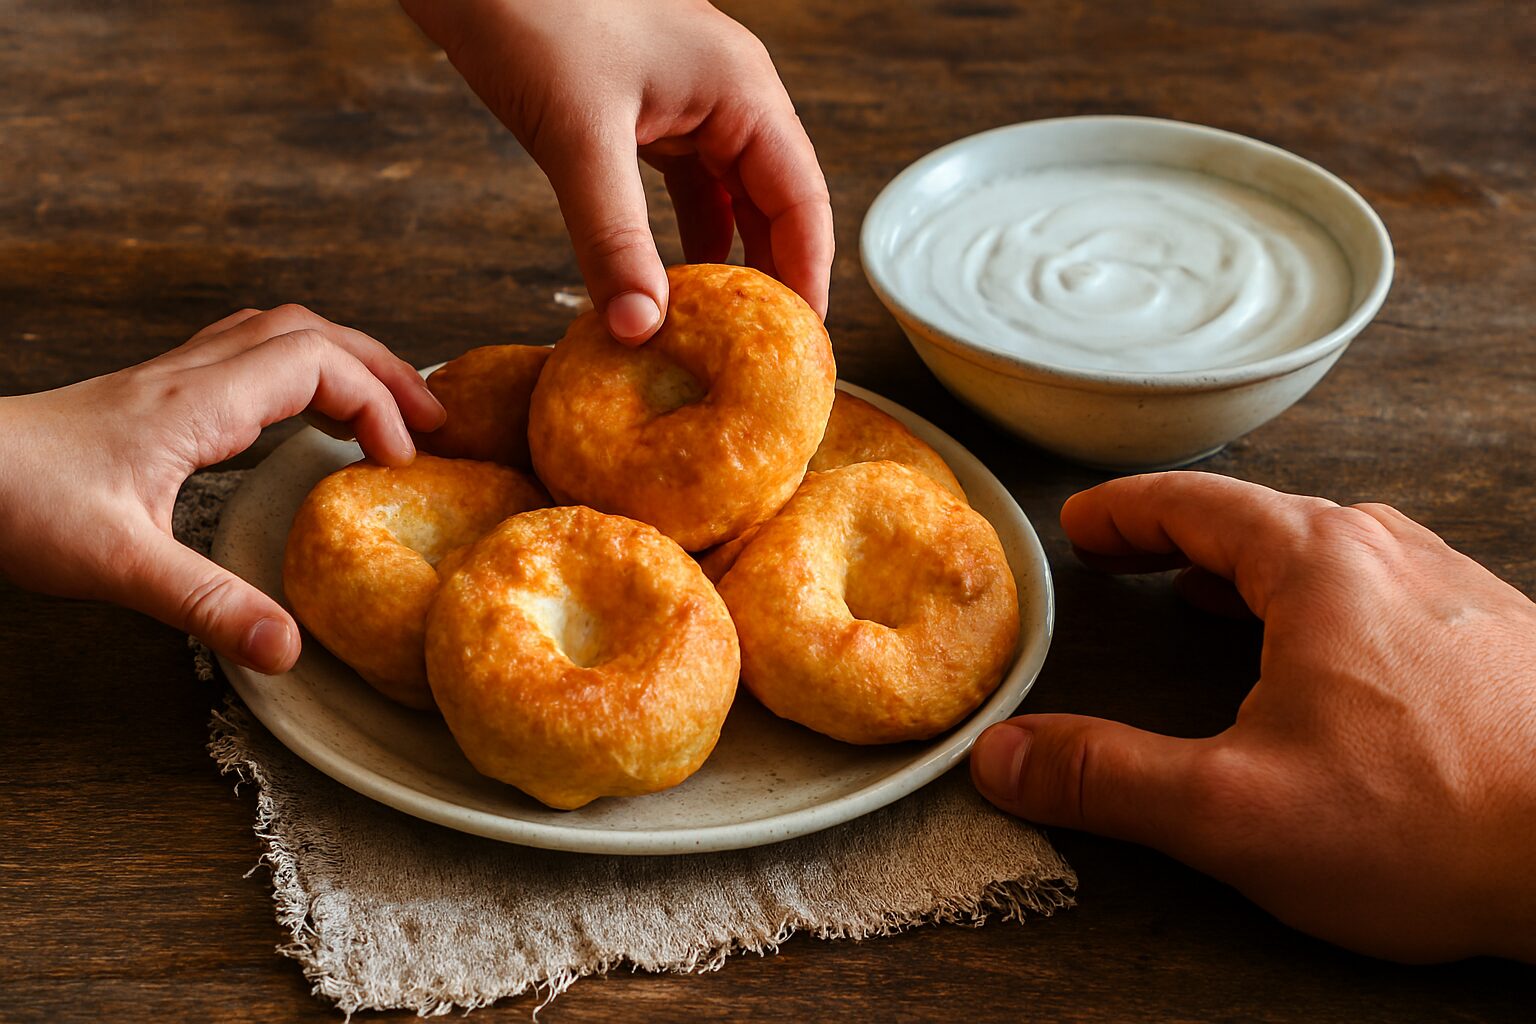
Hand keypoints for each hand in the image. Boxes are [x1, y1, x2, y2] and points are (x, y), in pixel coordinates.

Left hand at [0, 306, 444, 673]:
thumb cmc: (18, 501)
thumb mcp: (119, 566)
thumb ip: (208, 605)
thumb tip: (289, 649)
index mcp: (198, 402)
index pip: (318, 365)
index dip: (377, 405)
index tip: (401, 463)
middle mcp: (193, 374)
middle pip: (313, 333)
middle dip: (383, 370)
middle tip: (433, 421)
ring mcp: (173, 377)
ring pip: (281, 334)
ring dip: (345, 362)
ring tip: (385, 410)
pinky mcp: (157, 394)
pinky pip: (250, 355)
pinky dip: (301, 373)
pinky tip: (304, 416)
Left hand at [401, 0, 833, 342]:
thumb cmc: (531, 9)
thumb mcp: (579, 135)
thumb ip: (613, 238)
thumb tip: (640, 328)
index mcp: (742, 92)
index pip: (803, 204)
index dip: (807, 281)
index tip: (797, 353)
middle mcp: (728, 97)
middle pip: (775, 207)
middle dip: (769, 282)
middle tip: (757, 361)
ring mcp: (688, 101)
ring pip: (728, 199)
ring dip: (721, 264)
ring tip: (714, 338)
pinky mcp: (644, 110)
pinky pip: (683, 186)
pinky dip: (676, 237)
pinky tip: (661, 284)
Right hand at [969, 472, 1535, 962]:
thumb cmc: (1438, 822)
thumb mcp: (1235, 811)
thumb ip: (1107, 778)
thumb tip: (1003, 759)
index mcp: (1321, 564)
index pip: (1194, 502)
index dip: (1123, 510)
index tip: (1081, 525)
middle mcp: (1393, 555)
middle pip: (1263, 518)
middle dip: (1182, 535)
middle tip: (1127, 555)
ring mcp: (1456, 592)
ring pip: (1332, 552)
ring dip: (1256, 566)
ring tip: (1210, 595)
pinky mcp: (1498, 641)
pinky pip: (1387, 593)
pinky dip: (1323, 602)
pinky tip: (1327, 659)